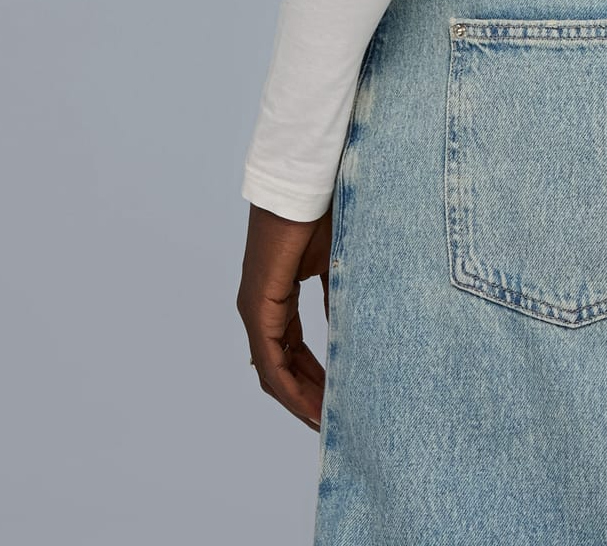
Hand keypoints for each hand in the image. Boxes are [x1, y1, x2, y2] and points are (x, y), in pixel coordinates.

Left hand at [237, 200, 333, 429]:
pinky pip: (271, 359)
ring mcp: (256, 308)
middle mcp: (260, 309)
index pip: (291, 352)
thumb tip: (350, 335)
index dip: (312, 380)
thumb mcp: (335, 267)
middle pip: (280, 368)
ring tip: (324, 422)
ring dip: (298, 398)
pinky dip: (289, 385)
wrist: (305, 184)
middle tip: (332, 421)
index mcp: (277, 299)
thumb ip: (337, 301)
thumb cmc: (322, 212)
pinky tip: (311, 403)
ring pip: (273, 370)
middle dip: (306, 396)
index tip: (335, 402)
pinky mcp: (258, 305)